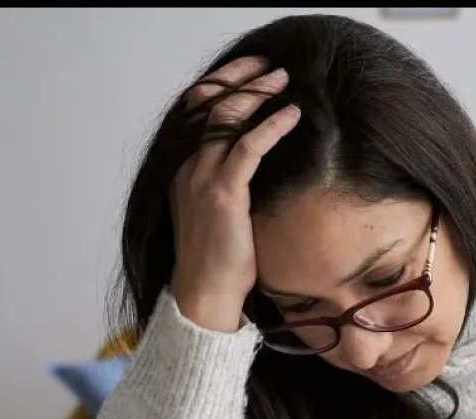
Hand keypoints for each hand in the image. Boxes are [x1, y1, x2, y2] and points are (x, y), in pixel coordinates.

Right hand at [169, 56, 300, 331]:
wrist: (205, 294)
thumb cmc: (219, 263)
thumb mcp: (218, 217)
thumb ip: (228, 187)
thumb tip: (254, 173)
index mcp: (183, 171)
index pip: (197, 111)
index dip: (223, 86)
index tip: (250, 74)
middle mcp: (187, 167)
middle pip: (210, 103)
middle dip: (241, 77)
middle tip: (271, 67)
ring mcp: (201, 178)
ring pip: (227, 116)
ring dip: (257, 92)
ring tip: (283, 80)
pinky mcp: (224, 193)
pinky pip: (249, 146)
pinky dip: (272, 126)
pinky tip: (292, 115)